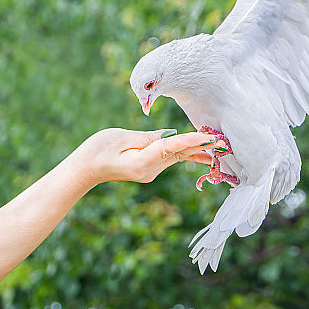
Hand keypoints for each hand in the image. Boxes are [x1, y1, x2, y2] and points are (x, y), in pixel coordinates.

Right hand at [73, 128, 222, 184]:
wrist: (85, 168)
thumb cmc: (98, 149)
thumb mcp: (122, 137)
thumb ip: (148, 137)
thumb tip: (170, 135)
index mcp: (143, 162)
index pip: (171, 147)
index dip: (190, 140)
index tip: (208, 137)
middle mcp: (151, 170)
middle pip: (180, 155)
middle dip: (201, 147)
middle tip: (223, 143)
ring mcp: (150, 172)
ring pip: (178, 158)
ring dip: (196, 150)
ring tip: (218, 146)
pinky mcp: (149, 170)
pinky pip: (170, 159)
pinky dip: (184, 152)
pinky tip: (199, 152)